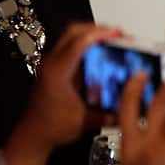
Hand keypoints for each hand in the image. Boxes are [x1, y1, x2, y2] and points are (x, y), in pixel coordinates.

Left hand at [19, 23, 121, 153]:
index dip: (100, 34)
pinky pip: (72, 46)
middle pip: (74, 31)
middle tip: (119, 35)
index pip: (78, 44)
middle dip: (98, 29)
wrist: (33, 135)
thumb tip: (130, 106)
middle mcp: (52, 63)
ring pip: (72, 36)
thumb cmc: (53, 128)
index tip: (118, 33)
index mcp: (57, 73)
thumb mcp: (84, 122)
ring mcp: (51, 63)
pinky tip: (103, 52)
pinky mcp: (55, 66)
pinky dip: (88, 44)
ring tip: (114, 41)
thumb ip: (108, 115)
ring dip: (93, 34)